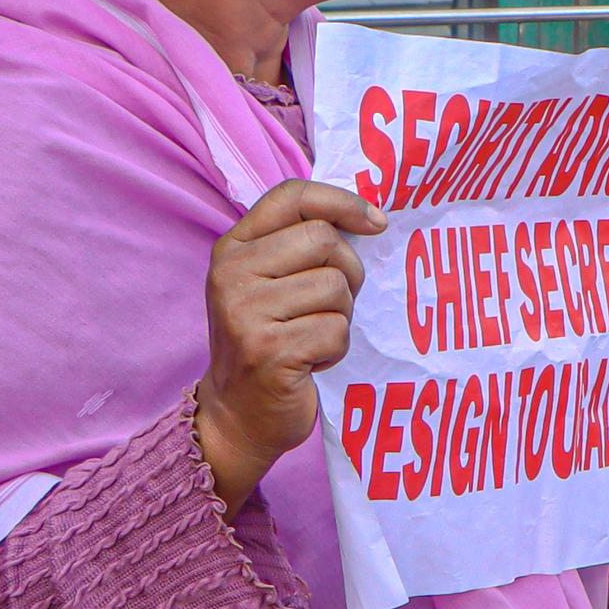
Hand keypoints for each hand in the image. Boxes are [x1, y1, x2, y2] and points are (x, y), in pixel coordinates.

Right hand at [197, 179, 381, 502]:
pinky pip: (336, 330)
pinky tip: (310, 361)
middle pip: (326, 241)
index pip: (292, 195)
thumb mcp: (272, 284)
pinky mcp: (268, 350)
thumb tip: (372, 217)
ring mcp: (245, 313)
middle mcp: (232, 274)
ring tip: (311, 336)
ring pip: (336, 287)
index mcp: (234, 248)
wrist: (239, 413)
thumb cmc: (270, 340)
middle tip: (328, 306)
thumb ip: (301, 246)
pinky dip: (336, 349)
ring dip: (340, 317)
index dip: (343, 201)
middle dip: (347, 274)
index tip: (377, 223)